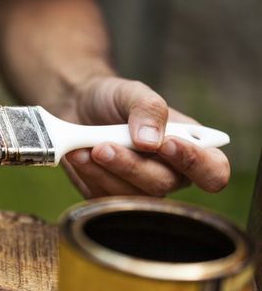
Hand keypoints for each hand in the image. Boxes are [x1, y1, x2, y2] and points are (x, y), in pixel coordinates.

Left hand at [62, 76, 229, 197]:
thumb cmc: (113, 99)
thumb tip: (152, 142)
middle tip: (104, 146)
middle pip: (163, 185)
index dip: (195, 163)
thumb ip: (148, 109)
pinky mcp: (110, 195)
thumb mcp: (132, 92)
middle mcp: (168, 173)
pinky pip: (104, 197)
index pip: (213, 171)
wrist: (76, 107)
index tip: (167, 144)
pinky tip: (78, 155)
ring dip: (106, 170)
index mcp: (188, 147)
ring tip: (87, 146)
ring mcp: (138, 187)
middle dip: (132, 165)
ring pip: (131, 196)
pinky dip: (90, 175)